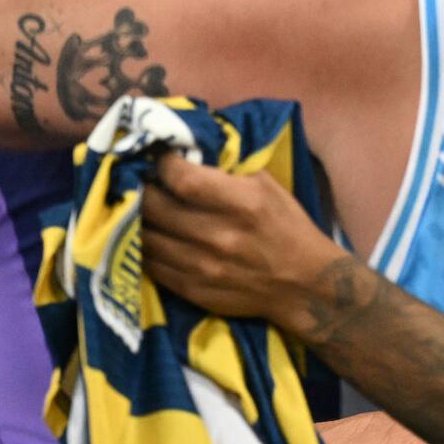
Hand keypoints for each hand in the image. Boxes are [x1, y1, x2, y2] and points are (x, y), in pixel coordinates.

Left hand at [140, 153, 343, 326]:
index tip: (160, 158)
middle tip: (142, 179)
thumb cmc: (287, 227)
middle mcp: (219, 236)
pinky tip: (152, 234)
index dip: (162, 164)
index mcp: (243, 203)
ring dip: (139, 217)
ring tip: (141, 206)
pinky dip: (145, 246)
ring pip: (145, 235)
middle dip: (142, 187)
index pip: (182, 178)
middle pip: (155, 206)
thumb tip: (185, 153)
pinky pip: (150, 264)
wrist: (304, 284)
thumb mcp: (268, 187)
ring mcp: (203, 267)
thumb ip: (227, 171)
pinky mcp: (192, 290)